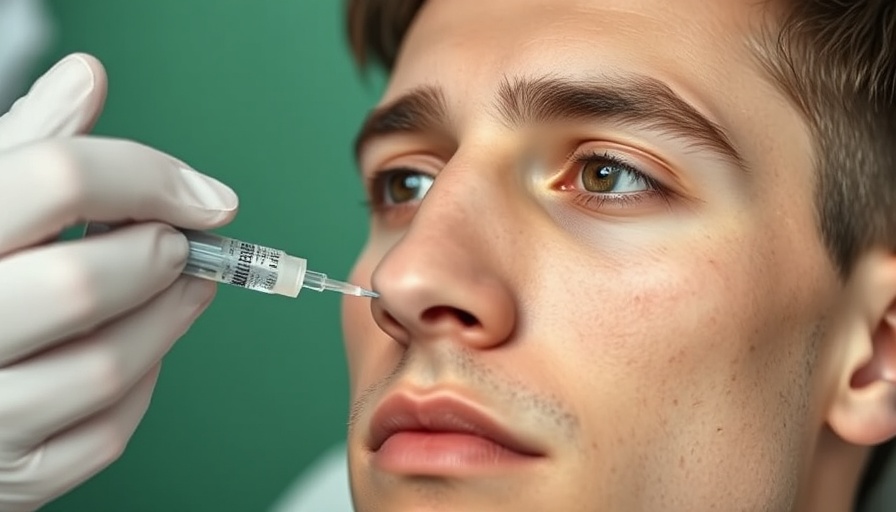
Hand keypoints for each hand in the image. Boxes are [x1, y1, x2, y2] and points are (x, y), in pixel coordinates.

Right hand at [0, 54, 237, 510]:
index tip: (207, 196)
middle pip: (82, 282)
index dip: (149, 176)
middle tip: (180, 243)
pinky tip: (138, 349)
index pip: (57, 180)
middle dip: (156, 254)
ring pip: (107, 367)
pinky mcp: (13, 477)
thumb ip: (30, 145)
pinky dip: (145, 386)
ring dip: (169, 319)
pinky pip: (107, 434)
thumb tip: (90, 77)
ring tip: (183, 287)